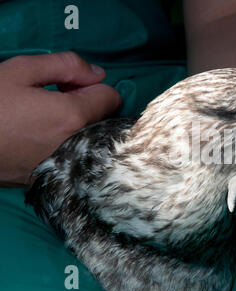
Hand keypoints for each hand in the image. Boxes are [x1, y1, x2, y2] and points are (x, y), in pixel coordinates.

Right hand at [0, 52, 121, 186]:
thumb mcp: (20, 71)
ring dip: (79, 126)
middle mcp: (78, 143)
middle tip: (57, 100)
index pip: (112, 98)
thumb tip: (98, 74)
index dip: (94, 86)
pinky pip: (76, 157)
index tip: (72, 86)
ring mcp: (66, 164)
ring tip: (47, 120)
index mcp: (73, 115)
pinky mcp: (53, 178)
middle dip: (89, 105)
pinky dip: (68, 145)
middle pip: (104, 119)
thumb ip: (66, 66)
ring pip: (92, 139)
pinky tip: (42, 139)